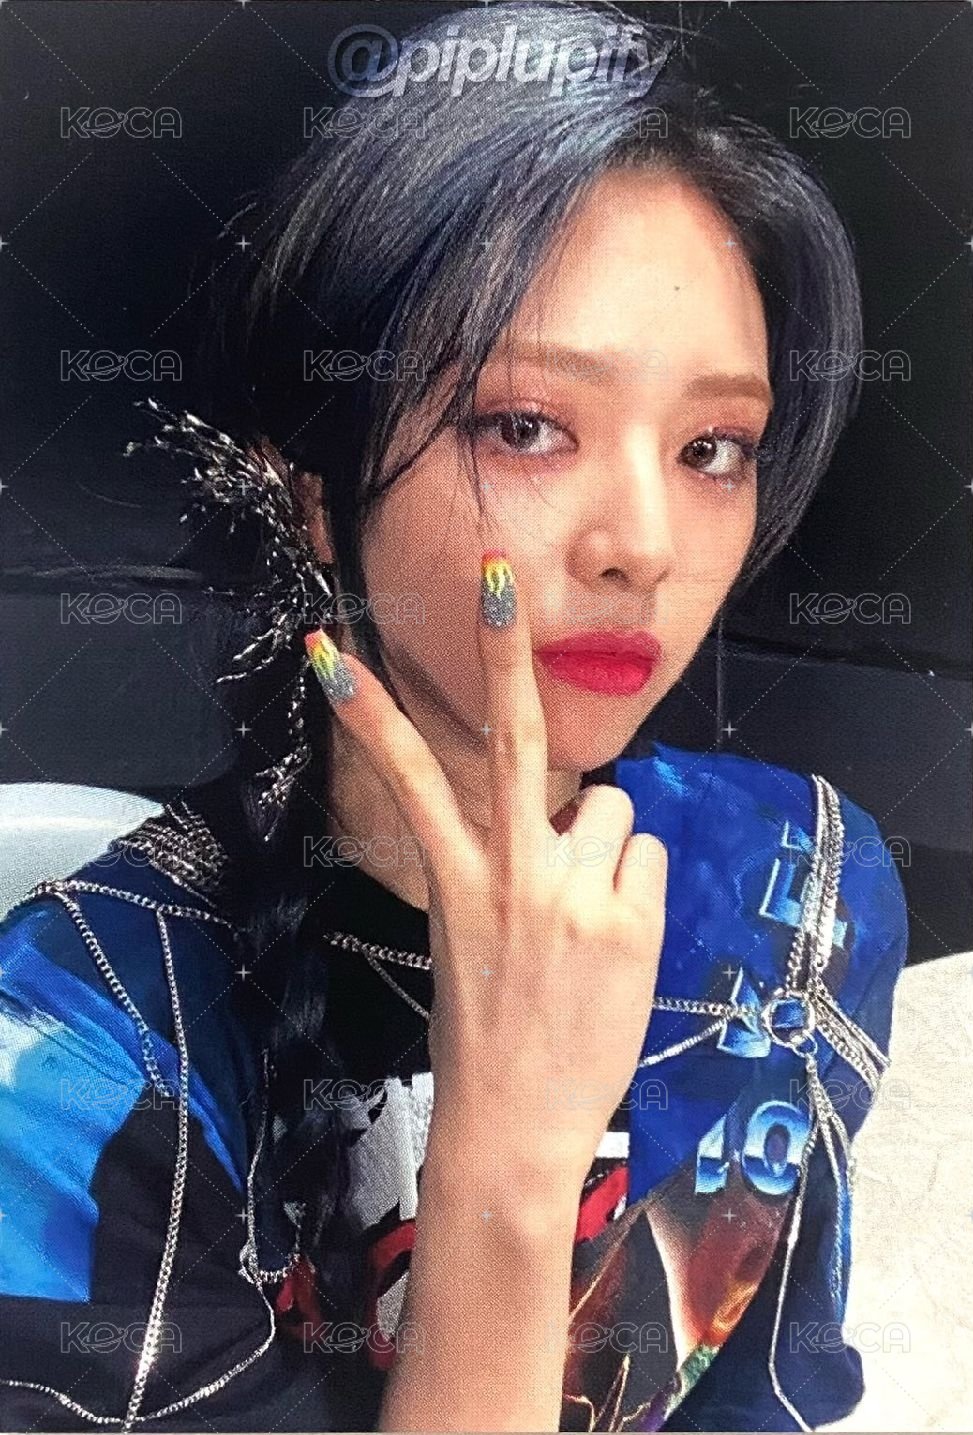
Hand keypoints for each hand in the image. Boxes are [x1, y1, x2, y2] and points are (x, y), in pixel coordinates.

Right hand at [304, 552, 666, 1193]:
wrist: (515, 1128)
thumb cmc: (485, 1036)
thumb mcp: (467, 940)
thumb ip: (504, 866)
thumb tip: (567, 811)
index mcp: (456, 880)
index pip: (407, 777)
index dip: (366, 710)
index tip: (328, 651)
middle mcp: (511, 875)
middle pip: (513, 740)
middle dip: (501, 648)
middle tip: (497, 573)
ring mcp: (573, 896)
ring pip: (614, 812)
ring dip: (605, 850)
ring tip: (585, 916)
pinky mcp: (629, 923)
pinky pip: (648, 861)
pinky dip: (636, 890)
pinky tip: (615, 941)